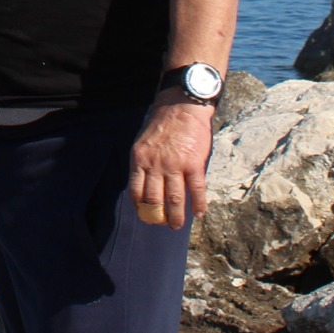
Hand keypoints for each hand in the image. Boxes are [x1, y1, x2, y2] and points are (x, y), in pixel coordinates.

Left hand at [128, 99, 213, 230]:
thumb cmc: (162, 123)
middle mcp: (155, 164)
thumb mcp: (143, 142)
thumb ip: (143, 162)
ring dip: (176, 216)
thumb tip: (144, 183)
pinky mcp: (194, 163)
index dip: (140, 207)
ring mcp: (175, 165)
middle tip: (162, 225)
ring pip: (174, 198)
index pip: (136, 190)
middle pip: (154, 199)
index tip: (145, 216)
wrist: (181, 106)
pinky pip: (196, 190)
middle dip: (157, 216)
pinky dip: (198, 204)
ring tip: (177, 226)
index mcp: (140, 159)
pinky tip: (198, 213)